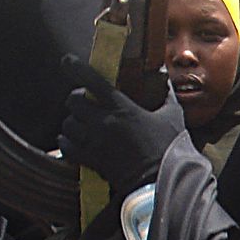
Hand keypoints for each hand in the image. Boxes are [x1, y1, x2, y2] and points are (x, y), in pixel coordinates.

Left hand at [57, 56, 185, 195]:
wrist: (161, 180)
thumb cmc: (169, 147)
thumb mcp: (172, 116)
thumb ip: (166, 95)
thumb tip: (165, 78)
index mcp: (122, 108)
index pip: (92, 81)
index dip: (76, 67)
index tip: (67, 60)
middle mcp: (104, 122)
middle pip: (73, 101)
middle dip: (76, 98)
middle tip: (85, 100)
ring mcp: (95, 142)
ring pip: (67, 124)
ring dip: (72, 120)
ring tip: (81, 122)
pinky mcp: (91, 160)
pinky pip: (66, 147)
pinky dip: (66, 141)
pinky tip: (73, 140)